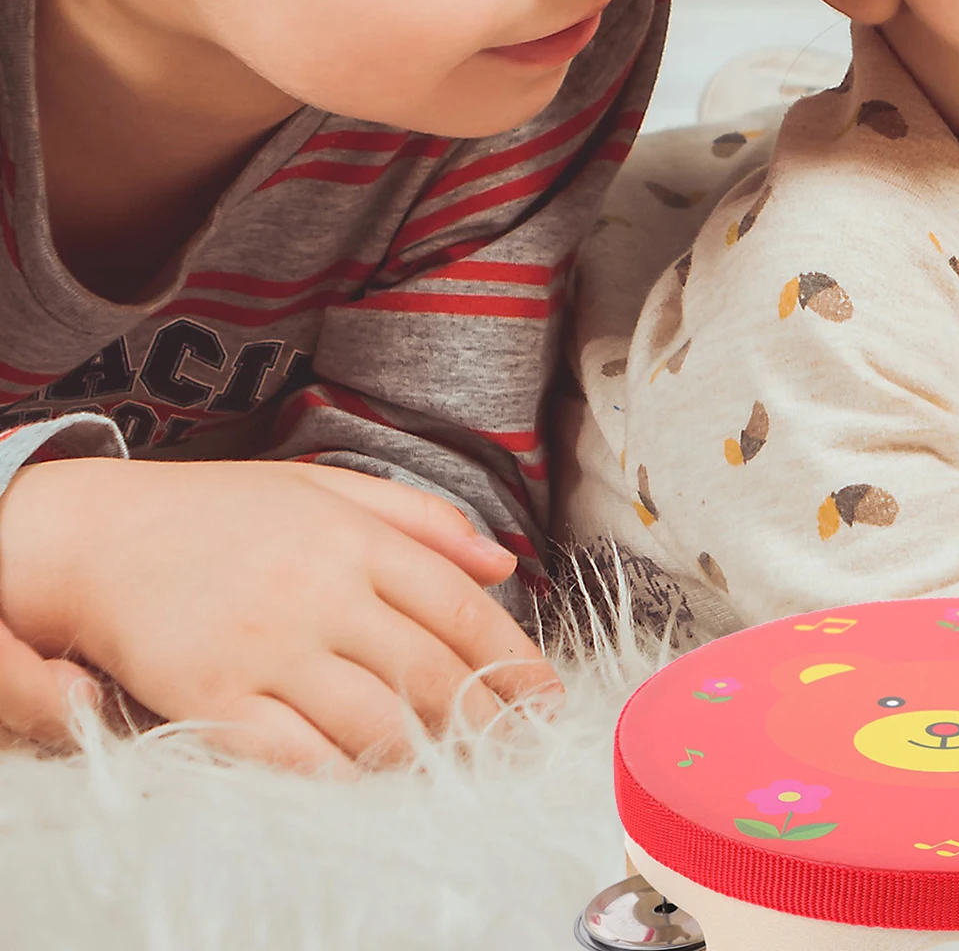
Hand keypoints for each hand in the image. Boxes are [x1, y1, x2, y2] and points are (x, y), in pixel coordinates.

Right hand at [0, 458, 559, 769]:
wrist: (98, 536)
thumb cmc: (222, 513)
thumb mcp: (329, 489)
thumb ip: (422, 520)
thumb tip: (505, 561)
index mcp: (358, 539)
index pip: (460, 609)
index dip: (514, 660)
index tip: (547, 698)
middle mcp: (322, 592)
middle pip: (431, 672)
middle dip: (489, 720)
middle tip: (522, 750)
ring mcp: (268, 647)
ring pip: (375, 720)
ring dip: (428, 754)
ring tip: (462, 772)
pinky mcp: (214, 696)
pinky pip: (295, 753)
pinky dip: (343, 774)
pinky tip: (374, 782)